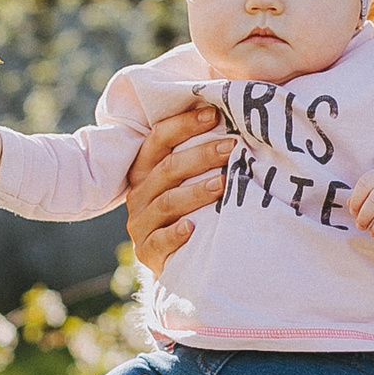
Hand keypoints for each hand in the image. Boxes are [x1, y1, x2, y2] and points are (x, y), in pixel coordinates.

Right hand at [122, 105, 232, 274]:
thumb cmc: (186, 212)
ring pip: (167, 202)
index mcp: (145, 170)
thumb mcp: (184, 183)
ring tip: (223, 183)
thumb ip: (197, 159)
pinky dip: (175, 234)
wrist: (173, 260)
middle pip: (167, 169)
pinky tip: (191, 228)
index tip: (214, 114)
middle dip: (201, 156)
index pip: (159, 139)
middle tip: (231, 147)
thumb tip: (234, 128)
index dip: (184, 124)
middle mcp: (139, 194)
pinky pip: (159, 241)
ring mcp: (140, 224)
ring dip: (195, 192)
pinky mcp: (146, 251)